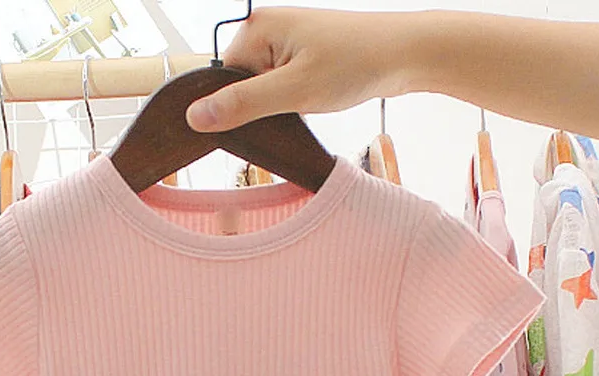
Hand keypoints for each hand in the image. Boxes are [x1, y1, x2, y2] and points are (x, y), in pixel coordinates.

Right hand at [186, 8, 418, 132]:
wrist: (404, 55)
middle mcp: (266, 29)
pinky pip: (279, 86)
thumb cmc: (355, 63)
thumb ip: (243, 105)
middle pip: (239, 86)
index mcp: (256, 28)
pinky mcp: (299, 55)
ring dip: (280, 107)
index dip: (234, 109)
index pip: (220, 81)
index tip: (257, 123)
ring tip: (308, 101)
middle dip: (261, 108)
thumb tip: (195, 117)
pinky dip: (292, 102)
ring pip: (261, 90)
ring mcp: (284, 41)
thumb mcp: (293, 92)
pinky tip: (313, 100)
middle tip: (292, 111)